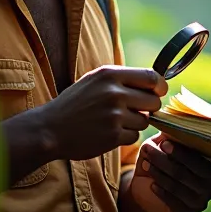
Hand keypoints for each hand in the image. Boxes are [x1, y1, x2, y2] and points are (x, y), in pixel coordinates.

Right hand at [40, 65, 166, 160]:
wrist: (50, 128)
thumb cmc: (74, 104)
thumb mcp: (94, 81)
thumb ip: (121, 79)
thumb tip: (154, 82)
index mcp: (110, 75)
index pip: (151, 77)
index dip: (160, 86)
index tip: (158, 92)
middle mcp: (114, 93)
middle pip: (153, 101)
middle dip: (149, 108)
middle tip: (136, 111)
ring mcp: (114, 115)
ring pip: (144, 121)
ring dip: (135, 123)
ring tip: (115, 121)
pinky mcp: (113, 135)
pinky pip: (134, 136)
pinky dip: (126, 136)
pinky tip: (109, 133)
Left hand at [129, 135, 210, 211]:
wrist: (152, 187)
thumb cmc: (165, 160)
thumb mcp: (169, 147)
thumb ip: (172, 137)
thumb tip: (168, 122)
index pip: (198, 160)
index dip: (180, 152)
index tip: (163, 143)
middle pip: (185, 173)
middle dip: (164, 160)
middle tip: (148, 150)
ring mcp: (201, 202)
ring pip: (177, 186)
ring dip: (159, 174)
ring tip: (145, 164)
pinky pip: (174, 203)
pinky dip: (162, 192)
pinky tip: (152, 184)